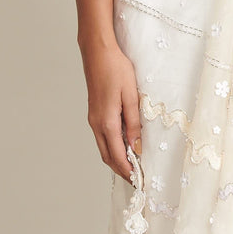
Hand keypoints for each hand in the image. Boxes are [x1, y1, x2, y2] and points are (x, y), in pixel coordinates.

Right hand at [80, 38, 140, 180]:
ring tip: (133, 166)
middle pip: (107, 156)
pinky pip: (102, 137)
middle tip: (138, 179)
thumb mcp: (131, 96)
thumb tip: (135, 146)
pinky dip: (113, 148)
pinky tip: (124, 147)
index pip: (117, 155)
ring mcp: (93, 119)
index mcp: (106, 121)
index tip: (140, 181)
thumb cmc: (116, 69)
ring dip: (117, 160)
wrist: (98, 52)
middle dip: (122, 170)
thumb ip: (133, 123)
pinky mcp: (94, 113)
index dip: (128, 171)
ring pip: (104, 148)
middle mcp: (96, 124)